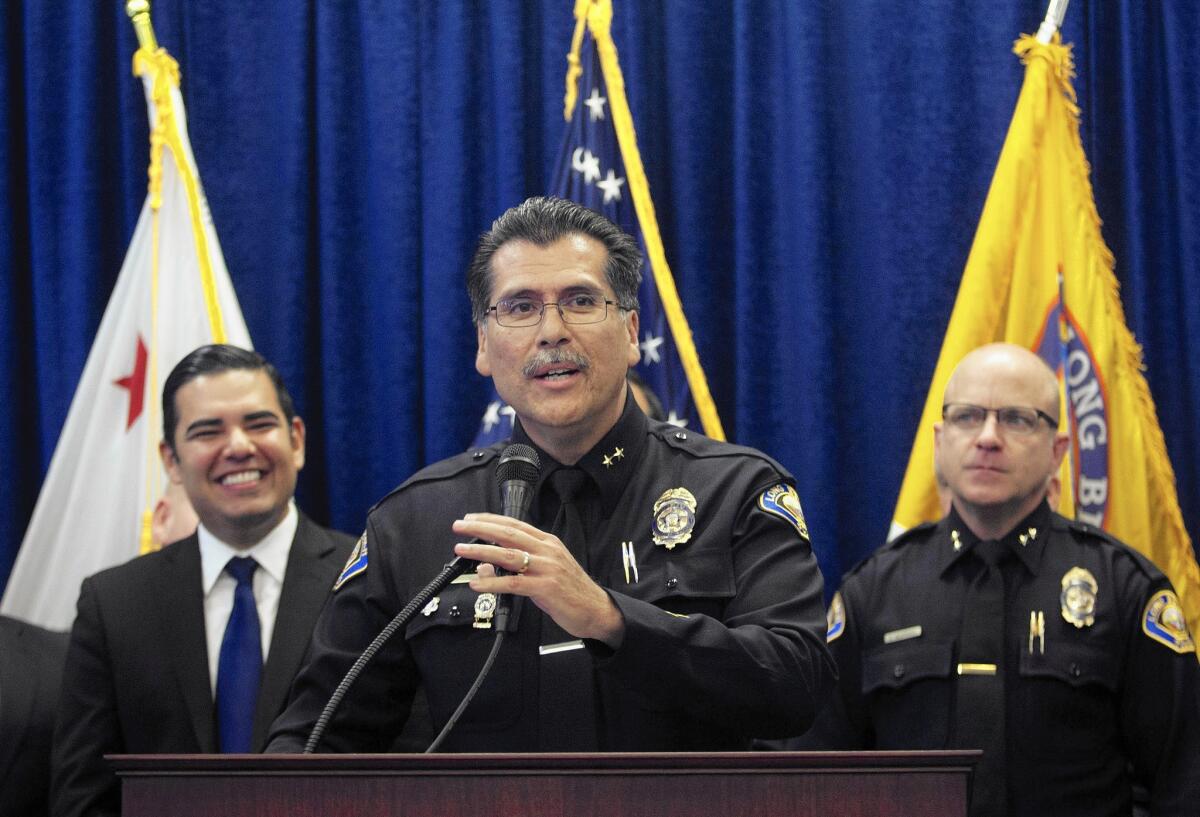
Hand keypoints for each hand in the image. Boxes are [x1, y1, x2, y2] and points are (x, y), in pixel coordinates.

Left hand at [452, 513, 624, 647]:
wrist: (596, 609)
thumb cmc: (571, 589)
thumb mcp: (546, 571)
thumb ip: (517, 566)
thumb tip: (485, 566)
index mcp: (548, 542)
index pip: (514, 524)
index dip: (490, 520)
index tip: (471, 519)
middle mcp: (547, 550)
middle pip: (508, 534)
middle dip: (480, 529)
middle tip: (459, 526)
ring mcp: (547, 568)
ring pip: (508, 555)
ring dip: (481, 552)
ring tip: (462, 550)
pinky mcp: (545, 588)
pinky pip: (513, 583)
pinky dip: (492, 583)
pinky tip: (477, 583)